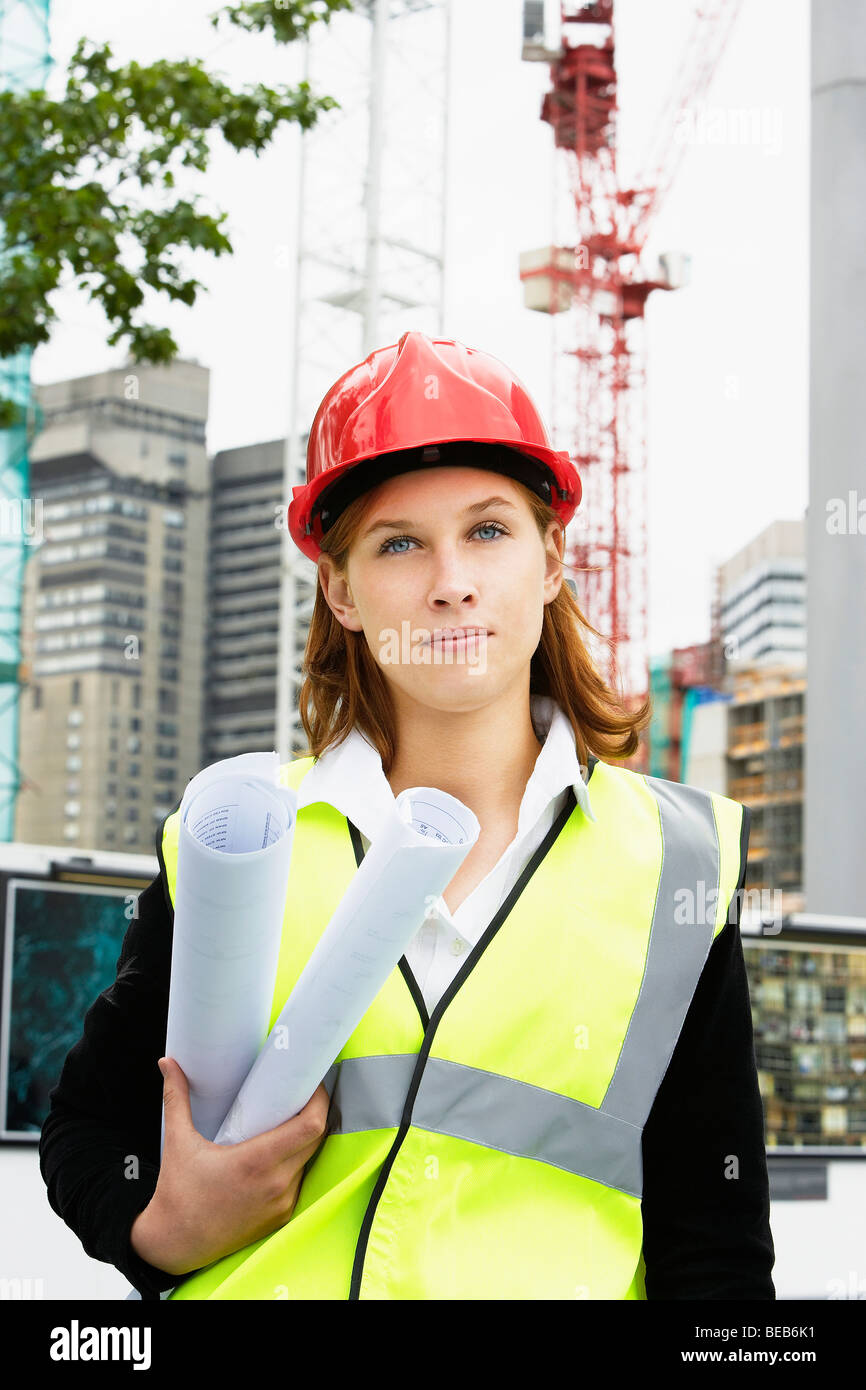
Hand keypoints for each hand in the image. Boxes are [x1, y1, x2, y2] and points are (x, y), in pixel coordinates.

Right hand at [129, 1055, 329, 1276]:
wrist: (173, 1246)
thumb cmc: (176, 1193)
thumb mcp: (177, 1142)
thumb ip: (176, 1098)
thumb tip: (167, 1063)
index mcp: (256, 1162)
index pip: (311, 1126)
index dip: (319, 1101)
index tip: (310, 1083)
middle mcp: (276, 1184)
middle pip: (316, 1139)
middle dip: (314, 1113)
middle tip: (300, 1093)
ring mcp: (282, 1203)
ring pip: (309, 1160)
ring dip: (306, 1139)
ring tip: (291, 1118)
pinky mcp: (281, 1217)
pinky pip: (300, 1181)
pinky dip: (296, 1163)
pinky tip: (283, 1150)